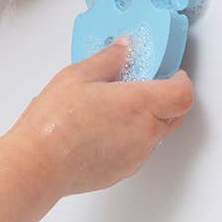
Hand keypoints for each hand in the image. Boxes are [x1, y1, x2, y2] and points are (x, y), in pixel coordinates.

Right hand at [11, 40, 195, 197]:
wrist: (38, 165)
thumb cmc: (55, 123)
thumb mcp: (79, 75)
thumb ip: (110, 58)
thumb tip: (125, 49)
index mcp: (140, 105)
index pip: (183, 94)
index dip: (182, 81)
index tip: (171, 73)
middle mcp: (144, 133)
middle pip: (175, 116)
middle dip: (167, 99)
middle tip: (145, 87)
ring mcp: (135, 156)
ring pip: (156, 135)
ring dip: (147, 120)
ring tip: (115, 108)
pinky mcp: (122, 172)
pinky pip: (138, 151)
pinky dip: (130, 138)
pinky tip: (103, 129)